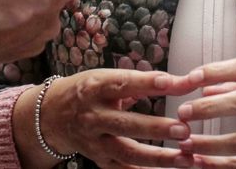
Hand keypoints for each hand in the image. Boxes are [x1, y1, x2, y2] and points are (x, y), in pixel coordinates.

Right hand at [24, 69, 201, 168]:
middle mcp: (93, 116)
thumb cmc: (87, 91)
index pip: (123, 83)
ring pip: (128, 153)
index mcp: (96, 87)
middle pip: (126, 124)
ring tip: (185, 157)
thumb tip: (182, 81)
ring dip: (158, 157)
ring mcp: (94, 141)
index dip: (147, 83)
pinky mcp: (98, 158)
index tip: (171, 83)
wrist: (51, 116)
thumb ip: (142, 81)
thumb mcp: (106, 78)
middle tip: (183, 129)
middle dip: (156, 128)